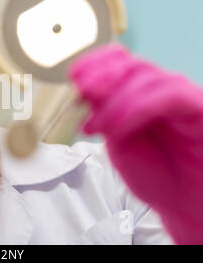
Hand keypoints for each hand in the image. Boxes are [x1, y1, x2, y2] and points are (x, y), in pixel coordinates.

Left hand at [69, 43, 202, 243]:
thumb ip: (104, 115)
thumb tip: (84, 90)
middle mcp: (160, 88)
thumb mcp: (118, 141)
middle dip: (100, 78)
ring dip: (114, 101)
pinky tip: (118, 128)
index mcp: (138, 92)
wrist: (184, 201)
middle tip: (81, 95)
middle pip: (129, 64)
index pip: (117, 60)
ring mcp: (180, 96)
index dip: (94, 63)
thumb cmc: (154, 173)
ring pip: (146, 77)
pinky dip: (137, 109)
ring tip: (96, 127)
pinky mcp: (199, 107)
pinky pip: (169, 96)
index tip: (72, 76)